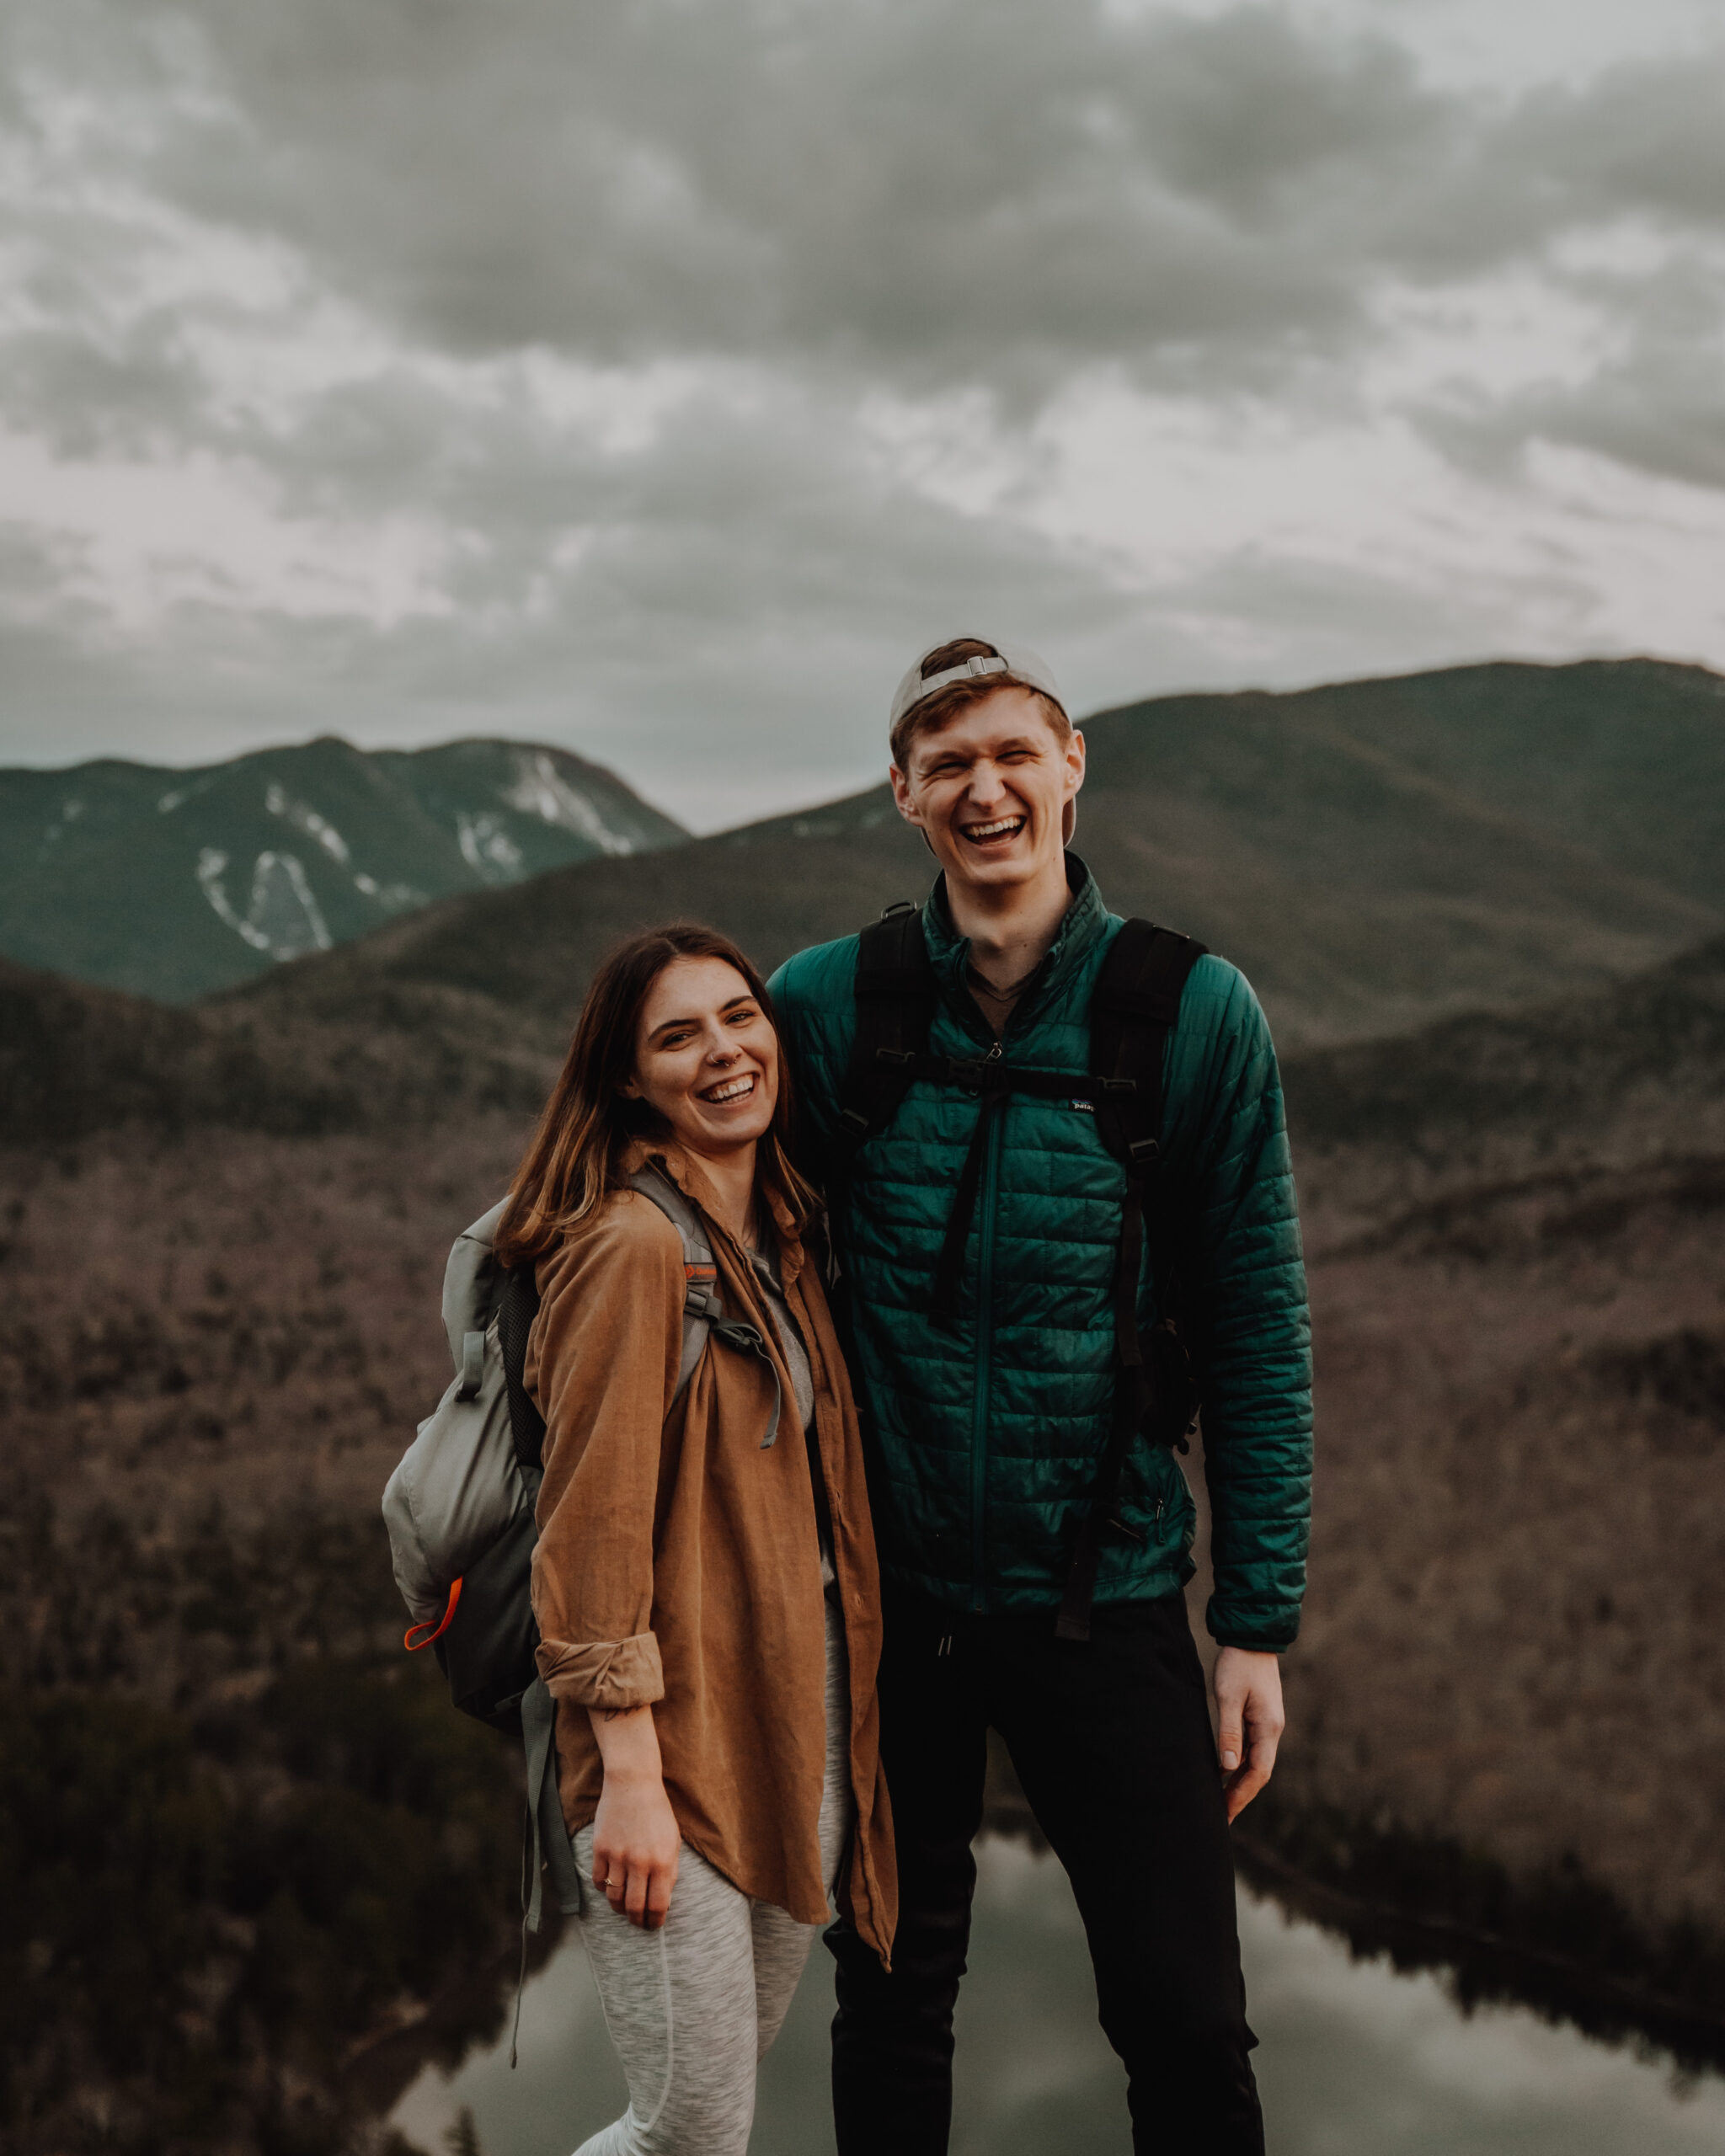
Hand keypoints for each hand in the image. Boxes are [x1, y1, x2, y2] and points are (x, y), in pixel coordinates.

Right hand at [587, 1705, 680, 1927]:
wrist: (633, 1783)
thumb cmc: (657, 1812)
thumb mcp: (673, 1841)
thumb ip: (669, 1871)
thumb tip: (662, 1901)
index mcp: (663, 1861)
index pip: (657, 1906)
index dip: (655, 1921)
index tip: (654, 1925)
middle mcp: (640, 1862)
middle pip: (634, 1908)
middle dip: (637, 1920)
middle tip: (638, 1921)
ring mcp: (618, 1856)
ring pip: (614, 1898)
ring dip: (619, 1908)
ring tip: (624, 1907)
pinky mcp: (600, 1849)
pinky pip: (599, 1882)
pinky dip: (605, 1889)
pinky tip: (611, 1886)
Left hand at [1212, 1646, 1284, 1822]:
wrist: (1252, 1636)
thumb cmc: (1238, 1663)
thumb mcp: (1229, 1696)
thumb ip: (1229, 1731)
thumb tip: (1227, 1767)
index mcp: (1268, 1728)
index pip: (1258, 1773)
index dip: (1241, 1795)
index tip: (1225, 1813)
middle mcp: (1272, 1730)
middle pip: (1259, 1772)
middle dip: (1241, 1795)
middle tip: (1221, 1817)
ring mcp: (1267, 1723)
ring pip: (1255, 1762)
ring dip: (1240, 1782)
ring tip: (1220, 1801)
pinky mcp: (1260, 1716)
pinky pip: (1251, 1748)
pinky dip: (1239, 1764)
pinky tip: (1225, 1772)